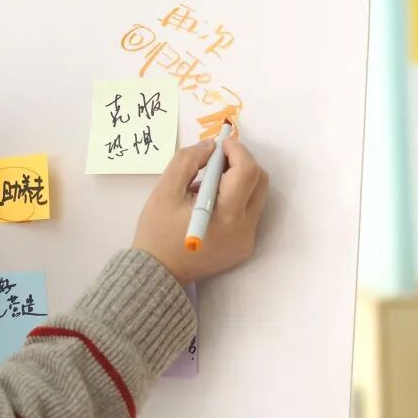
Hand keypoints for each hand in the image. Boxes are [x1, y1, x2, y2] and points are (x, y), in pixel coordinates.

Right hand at [132, 138, 268, 285]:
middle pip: (260, 181)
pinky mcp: (244, 246)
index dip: (236, 150)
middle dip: (241, 162)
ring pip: (256, 195)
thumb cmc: (157, 232)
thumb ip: (187, 161)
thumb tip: (210, 146)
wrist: (158, 273)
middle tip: (216, 160)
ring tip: (208, 185)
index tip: (219, 143)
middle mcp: (244, 228)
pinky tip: (210, 204)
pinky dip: (235, 199)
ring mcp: (246, 239)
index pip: (247, 171)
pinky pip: (248, 212)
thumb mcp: (164, 190)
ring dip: (238, 180)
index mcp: (225, 214)